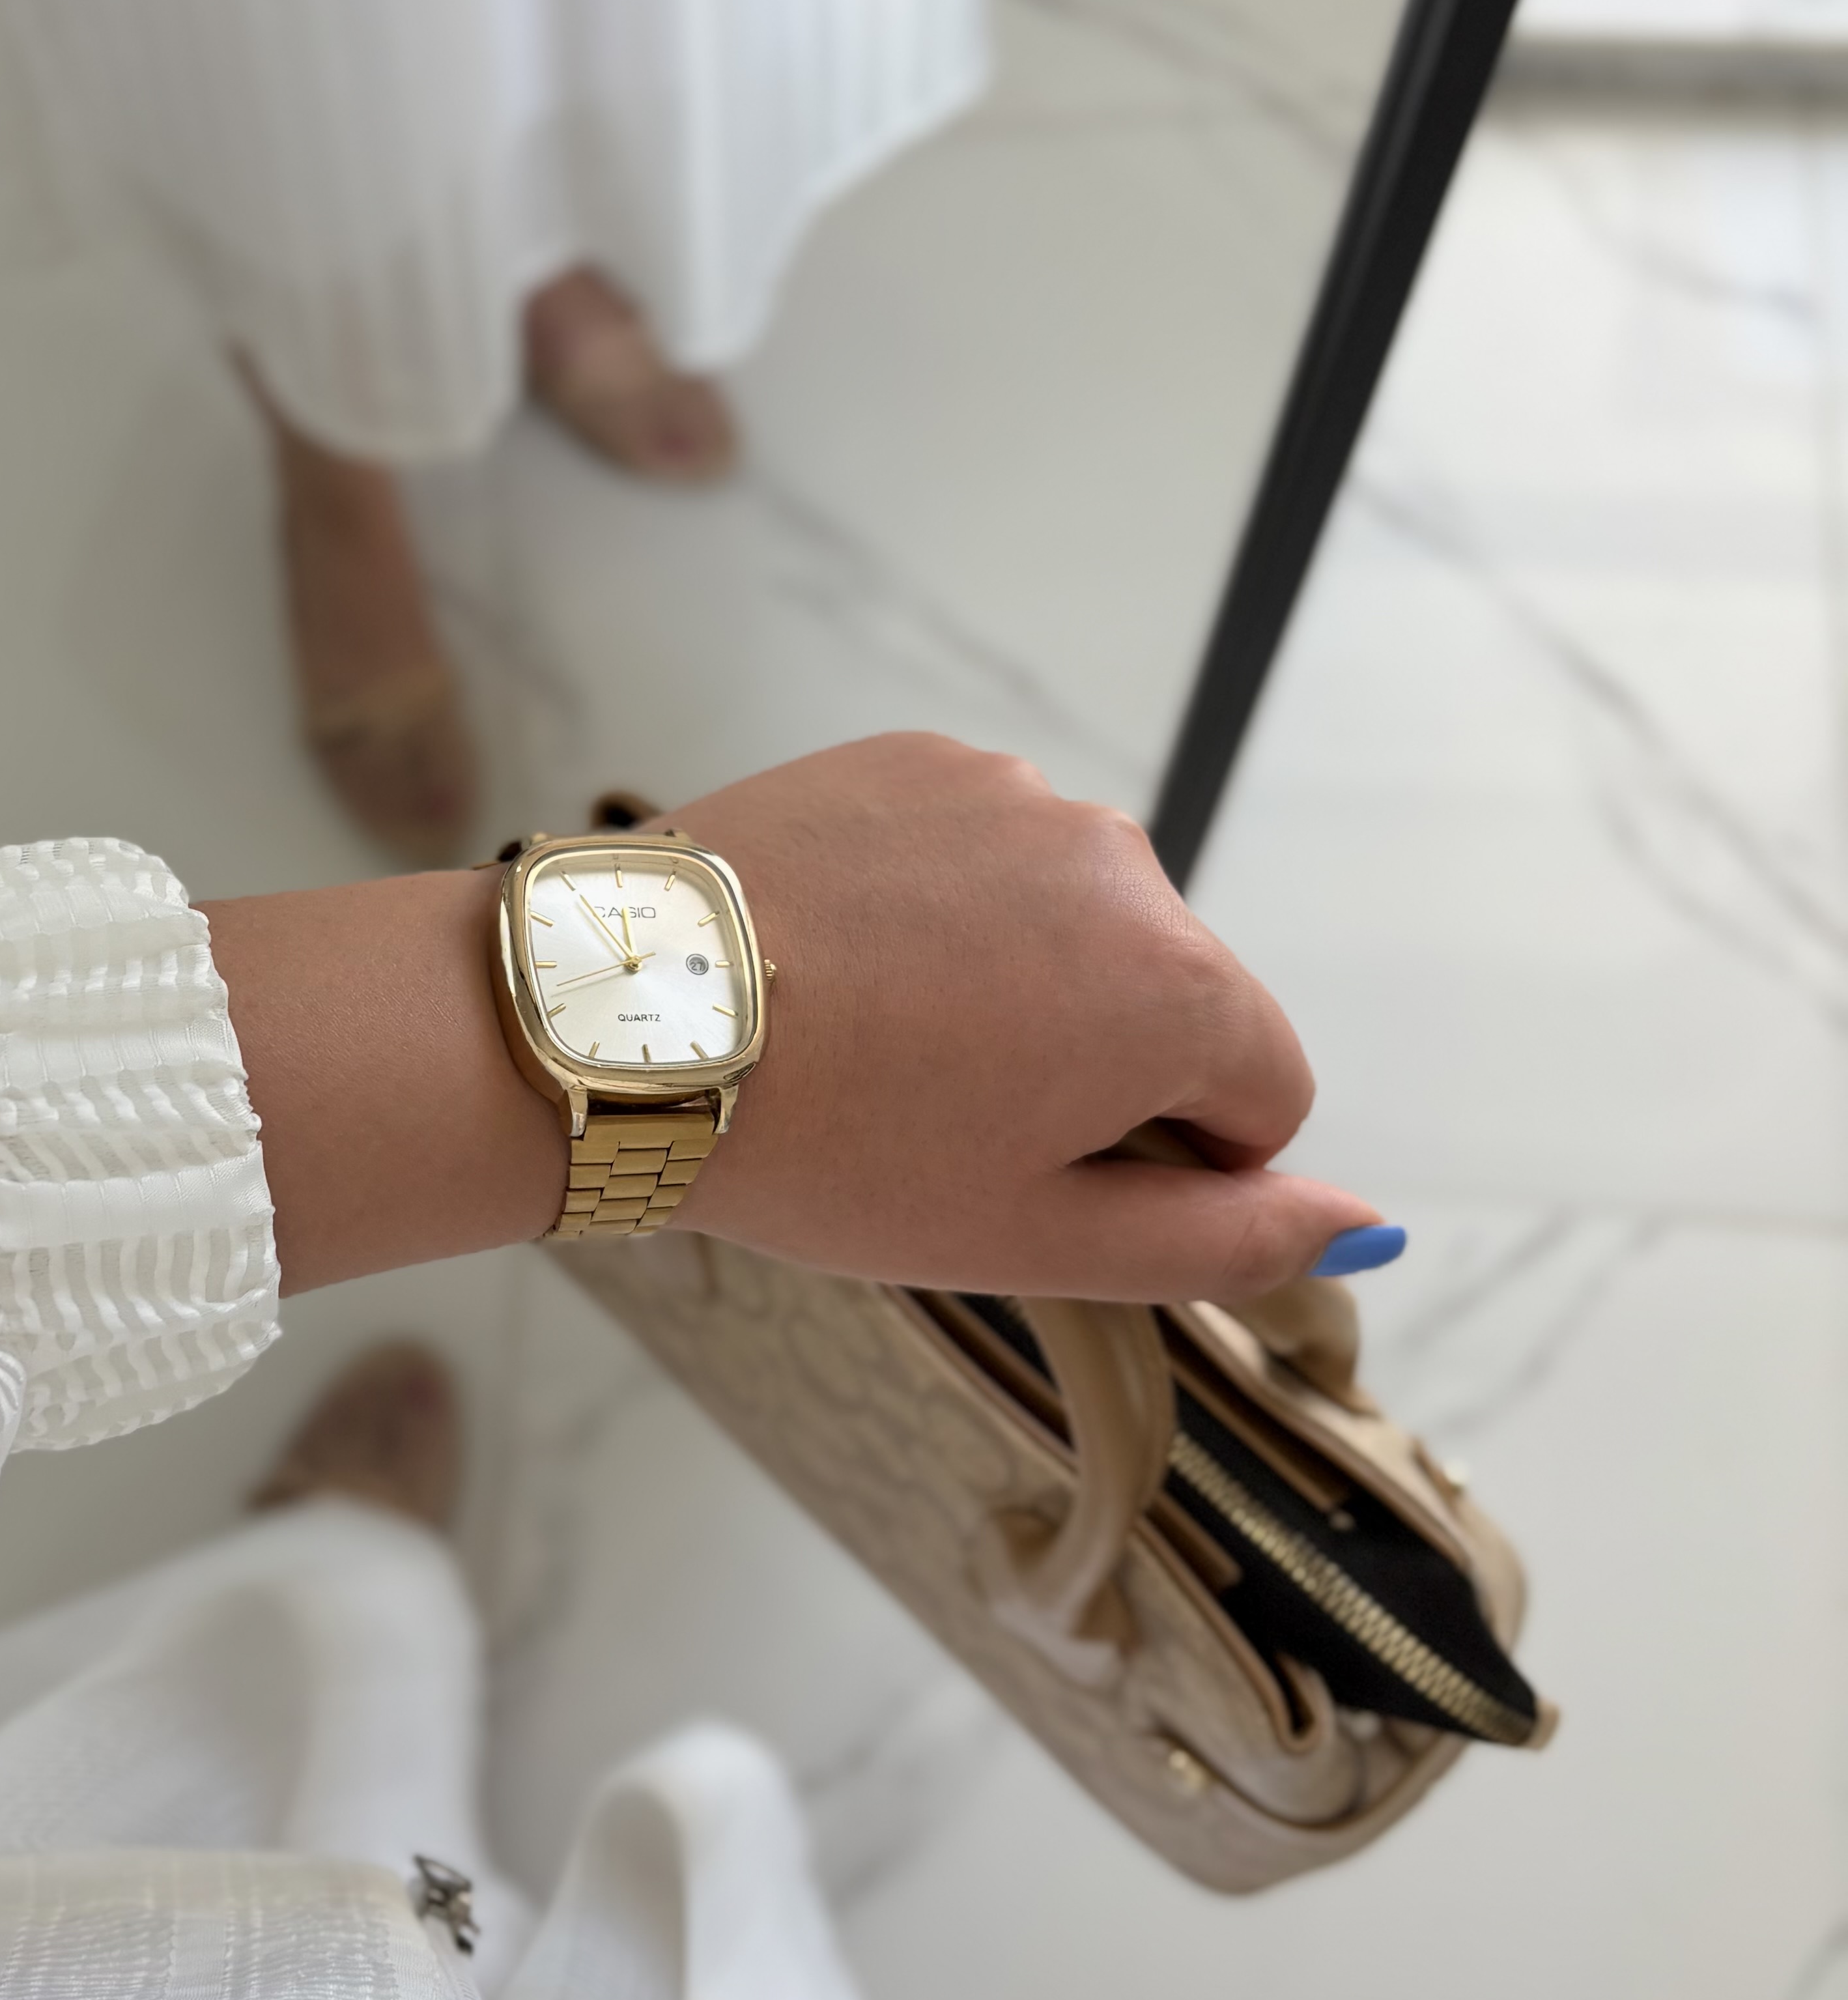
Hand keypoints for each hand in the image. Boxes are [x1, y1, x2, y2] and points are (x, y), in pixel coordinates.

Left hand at [200, 731, 1377, 1299]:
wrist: (632, 1021)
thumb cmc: (831, 1149)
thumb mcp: (1037, 1237)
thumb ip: (1227, 1240)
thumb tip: (1367, 1232)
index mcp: (1178, 989)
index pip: (1264, 1096)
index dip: (1168, 1160)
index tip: (1038, 1172)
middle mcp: (1123, 864)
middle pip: (1172, 997)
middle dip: (1093, 1066)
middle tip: (941, 1117)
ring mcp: (1018, 795)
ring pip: (1073, 921)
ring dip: (1017, 982)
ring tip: (880, 1039)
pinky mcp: (923, 758)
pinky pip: (984, 854)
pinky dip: (943, 910)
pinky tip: (847, 964)